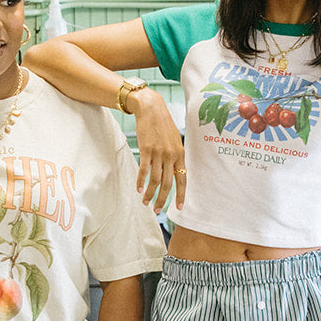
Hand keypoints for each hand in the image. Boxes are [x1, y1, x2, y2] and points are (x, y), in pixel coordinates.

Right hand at [128, 88, 186, 210]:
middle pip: (168, 184)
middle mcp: (171, 156)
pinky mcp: (146, 150)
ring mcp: (158, 153)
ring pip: (155, 180)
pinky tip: (138, 190)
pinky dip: (140, 181)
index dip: (181, 195)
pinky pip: (144, 170)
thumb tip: (175, 172)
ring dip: (149, 194)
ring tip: (145, 203)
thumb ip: (175, 156)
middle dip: (162, 200)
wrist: (152, 109)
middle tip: (157, 211)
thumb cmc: (163, 125)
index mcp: (180, 155)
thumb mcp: (175, 140)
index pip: (183, 180)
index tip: (179, 208)